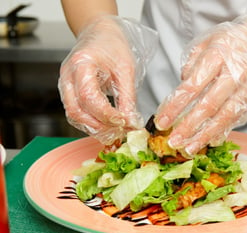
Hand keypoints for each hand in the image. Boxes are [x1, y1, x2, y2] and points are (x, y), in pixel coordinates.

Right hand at [59, 16, 156, 143]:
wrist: (100, 33)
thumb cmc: (113, 45)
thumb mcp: (126, 69)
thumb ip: (127, 97)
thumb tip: (131, 122)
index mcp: (81, 64)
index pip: (89, 97)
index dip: (106, 114)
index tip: (123, 122)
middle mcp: (67, 76)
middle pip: (76, 111)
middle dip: (99, 127)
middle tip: (120, 133)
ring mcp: (65, 85)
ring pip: (74, 116)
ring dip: (94, 128)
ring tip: (115, 133)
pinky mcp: (69, 92)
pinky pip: (76, 113)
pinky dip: (91, 123)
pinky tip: (107, 126)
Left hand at [155, 11, 246, 155]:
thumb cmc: (232, 42)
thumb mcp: (207, 42)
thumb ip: (191, 64)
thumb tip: (182, 86)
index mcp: (217, 57)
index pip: (192, 87)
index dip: (175, 107)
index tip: (161, 121)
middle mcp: (234, 75)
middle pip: (208, 106)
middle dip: (188, 126)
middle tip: (173, 141)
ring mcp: (245, 90)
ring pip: (224, 118)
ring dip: (205, 136)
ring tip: (189, 148)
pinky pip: (236, 120)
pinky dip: (222, 132)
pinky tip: (209, 142)